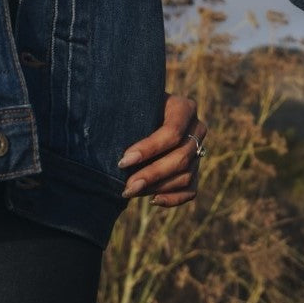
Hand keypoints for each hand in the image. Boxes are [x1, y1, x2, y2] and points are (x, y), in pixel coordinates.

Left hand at [117, 93, 205, 207]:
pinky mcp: (196, 169)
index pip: (172, 132)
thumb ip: (127, 112)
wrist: (148, 112)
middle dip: (152, 175)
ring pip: (185, 176)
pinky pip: (190, 190)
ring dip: (157, 187)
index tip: (123, 161)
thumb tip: (104, 132)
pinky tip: (152, 199)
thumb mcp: (134, 102)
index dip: (149, 149)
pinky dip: (172, 198)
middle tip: (127, 187)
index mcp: (184, 108)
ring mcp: (199, 151)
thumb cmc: (135, 106)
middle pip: (180, 158)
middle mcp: (197, 129)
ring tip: (132, 191)